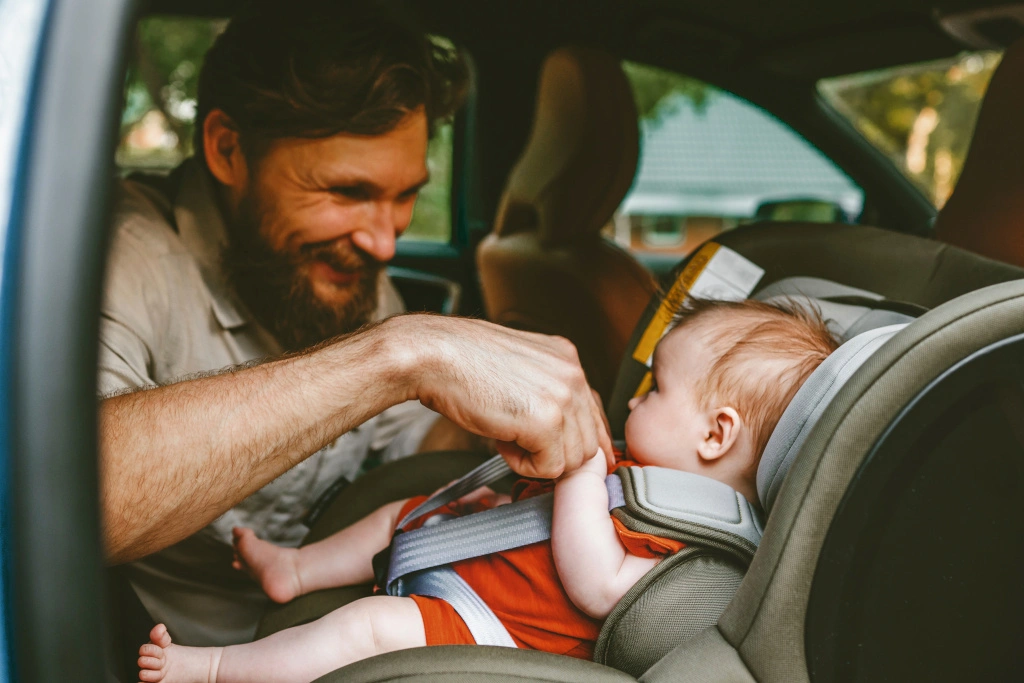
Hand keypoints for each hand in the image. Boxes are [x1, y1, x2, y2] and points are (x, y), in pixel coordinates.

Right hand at [392, 315, 612, 478]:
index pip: (593, 411)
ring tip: (505, 436)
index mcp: (566, 358)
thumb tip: (560, 427)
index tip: (570, 458)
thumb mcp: (517, 368)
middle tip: (518, 442)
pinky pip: (549, 468)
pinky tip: (501, 442)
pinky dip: (523, 465)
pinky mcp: (546, 421)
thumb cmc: (461, 362)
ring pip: (573, 459)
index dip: (580, 441)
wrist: (433, 356)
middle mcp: (573, 373)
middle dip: (555, 453)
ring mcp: (563, 397)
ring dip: (538, 459)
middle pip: (588, 440)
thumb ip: (545, 390)